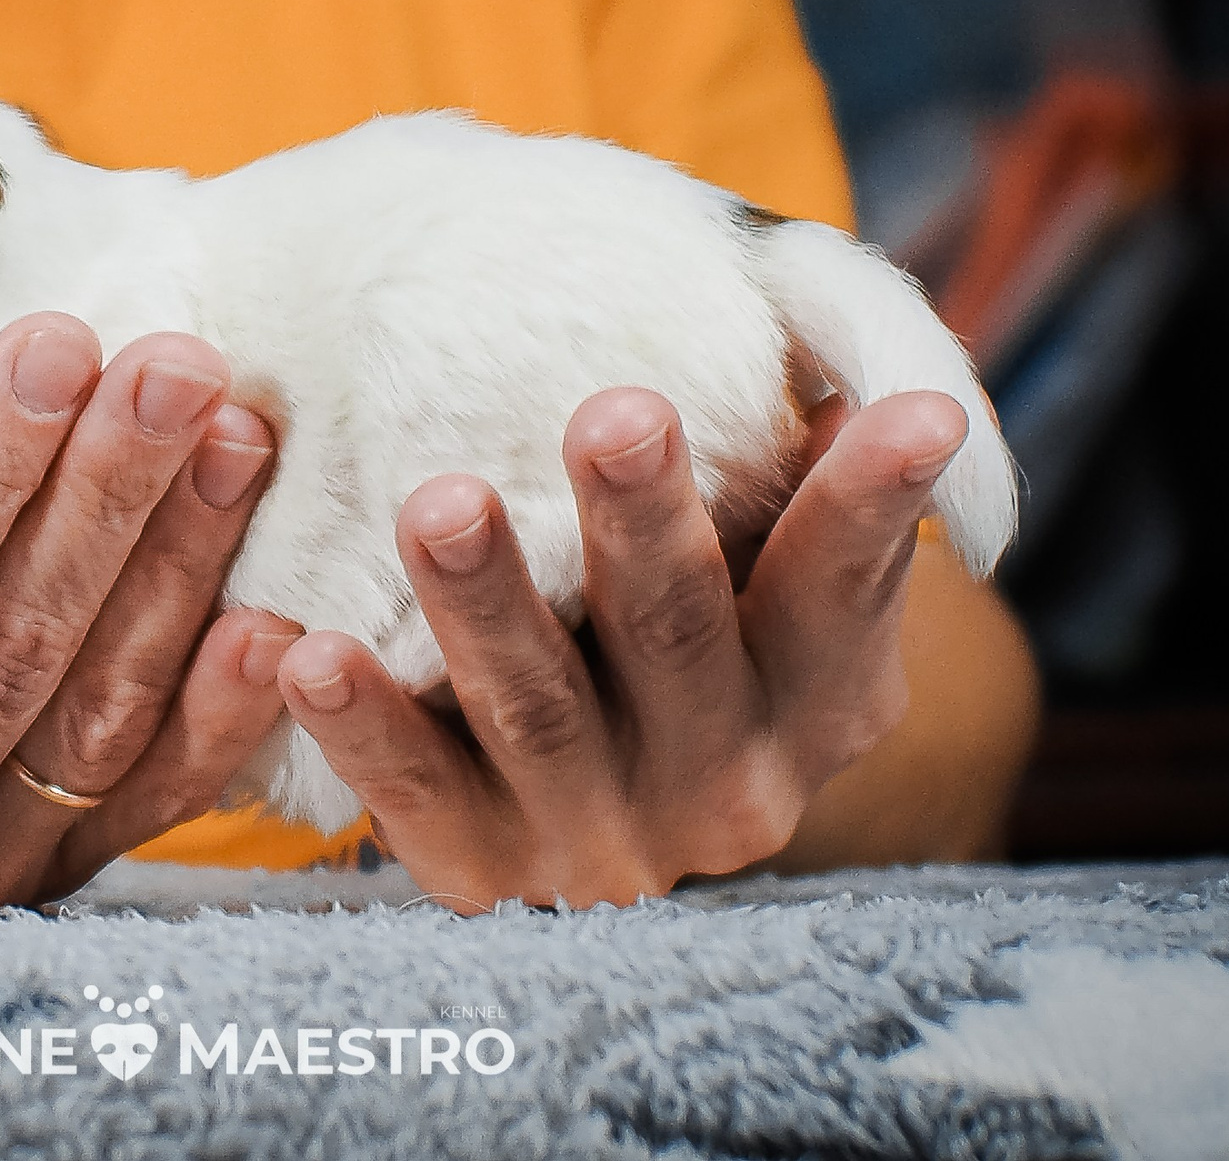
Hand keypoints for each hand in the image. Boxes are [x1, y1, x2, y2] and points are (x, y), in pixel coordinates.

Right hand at [0, 314, 296, 912]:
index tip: (51, 342)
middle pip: (14, 648)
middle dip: (105, 495)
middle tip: (176, 357)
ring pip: (99, 707)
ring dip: (180, 564)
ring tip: (235, 423)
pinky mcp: (56, 876)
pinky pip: (154, 798)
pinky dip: (222, 715)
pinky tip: (282, 618)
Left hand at [275, 387, 970, 907]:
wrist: (608, 797)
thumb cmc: (693, 605)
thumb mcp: (767, 548)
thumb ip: (798, 457)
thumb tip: (862, 358)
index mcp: (817, 694)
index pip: (845, 584)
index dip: (874, 501)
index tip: (920, 416)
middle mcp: (728, 783)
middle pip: (678, 638)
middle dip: (644, 527)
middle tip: (617, 415)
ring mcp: (603, 839)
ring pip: (538, 711)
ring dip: (487, 605)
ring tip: (441, 504)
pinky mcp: (483, 871)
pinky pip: (413, 793)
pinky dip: (363, 724)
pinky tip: (307, 649)